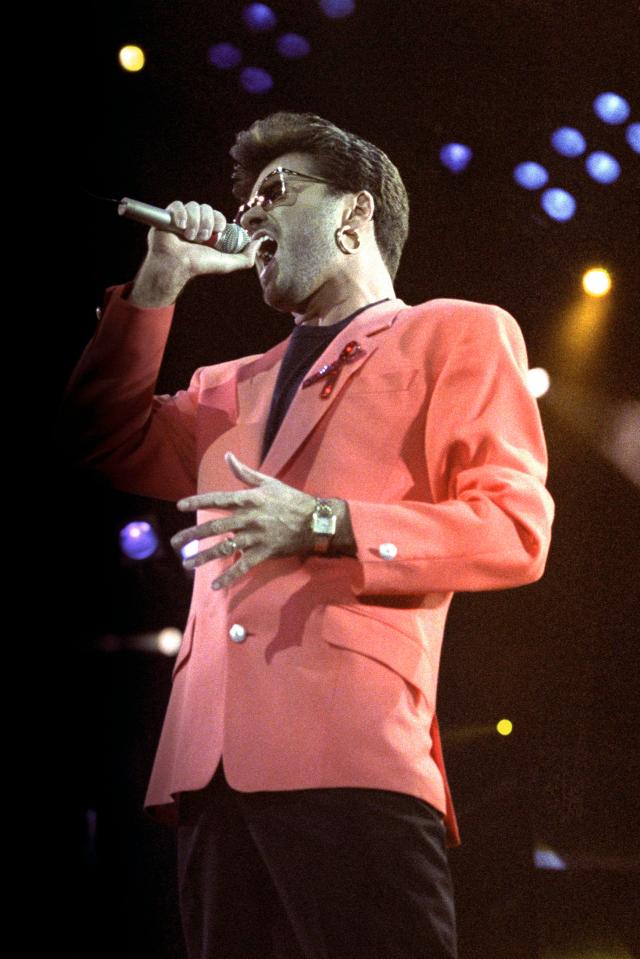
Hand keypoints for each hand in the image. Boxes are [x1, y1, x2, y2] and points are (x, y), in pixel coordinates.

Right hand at [128, 201, 265, 306]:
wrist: (176, 265)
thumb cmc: (199, 265)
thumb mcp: (227, 264)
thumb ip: (245, 257)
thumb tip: (258, 243)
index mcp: (209, 230)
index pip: (218, 215)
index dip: (219, 220)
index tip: (217, 231)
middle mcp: (196, 222)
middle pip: (206, 208)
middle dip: (207, 223)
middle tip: (202, 238)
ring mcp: (182, 218)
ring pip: (193, 206)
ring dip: (194, 222)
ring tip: (189, 237)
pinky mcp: (168, 215)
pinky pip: (177, 205)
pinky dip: (181, 215)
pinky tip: (180, 228)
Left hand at [170, 452, 317, 589]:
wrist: (315, 521)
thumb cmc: (291, 500)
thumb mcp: (269, 482)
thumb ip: (245, 472)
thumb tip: (228, 456)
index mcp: (249, 499)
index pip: (218, 500)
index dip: (198, 502)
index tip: (180, 506)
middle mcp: (249, 518)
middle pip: (215, 527)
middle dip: (192, 535)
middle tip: (175, 542)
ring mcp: (256, 537)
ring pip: (225, 549)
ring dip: (204, 557)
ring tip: (187, 564)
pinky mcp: (264, 552)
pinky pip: (243, 566)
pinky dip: (229, 577)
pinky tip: (215, 585)